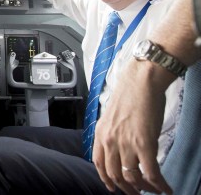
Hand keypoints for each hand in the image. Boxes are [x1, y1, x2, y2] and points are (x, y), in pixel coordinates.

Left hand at [93, 59, 174, 194]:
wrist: (140, 82)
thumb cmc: (129, 95)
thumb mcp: (111, 116)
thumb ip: (112, 133)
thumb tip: (118, 148)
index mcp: (100, 133)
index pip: (99, 163)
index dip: (106, 179)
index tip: (113, 187)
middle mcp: (110, 141)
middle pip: (114, 174)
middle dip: (126, 188)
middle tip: (136, 193)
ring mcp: (126, 144)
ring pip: (133, 177)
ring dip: (144, 188)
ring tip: (153, 191)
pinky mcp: (144, 144)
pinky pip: (151, 173)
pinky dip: (158, 185)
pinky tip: (165, 188)